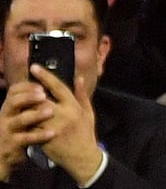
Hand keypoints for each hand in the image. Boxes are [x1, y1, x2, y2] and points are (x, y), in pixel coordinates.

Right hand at [0, 81, 51, 181]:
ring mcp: (7, 131)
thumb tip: (43, 83)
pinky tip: (52, 133)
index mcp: (9, 108)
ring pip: (19, 120)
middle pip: (13, 102)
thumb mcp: (19, 116)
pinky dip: (39, 135)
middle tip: (44, 96)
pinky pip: (26, 139)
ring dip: (35, 114)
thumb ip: (28, 103)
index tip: (42, 85)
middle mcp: (5, 117)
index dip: (27, 86)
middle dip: (28, 97)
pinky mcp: (12, 145)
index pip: (14, 91)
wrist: (4, 158)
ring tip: (50, 112)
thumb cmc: (17, 133)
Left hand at [28, 65, 103, 185]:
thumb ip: (82, 94)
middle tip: (21, 83)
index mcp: (73, 106)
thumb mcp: (88, 112)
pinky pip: (31, 127)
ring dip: (25, 106)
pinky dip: (25, 121)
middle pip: (41, 98)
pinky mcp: (44, 138)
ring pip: (33, 112)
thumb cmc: (85, 133)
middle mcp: (62, 115)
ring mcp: (52, 127)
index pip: (58, 87)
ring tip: (18, 99)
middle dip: (30, 90)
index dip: (45, 76)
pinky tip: (20, 117)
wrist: (82, 157)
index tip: (34, 68)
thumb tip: (79, 78)